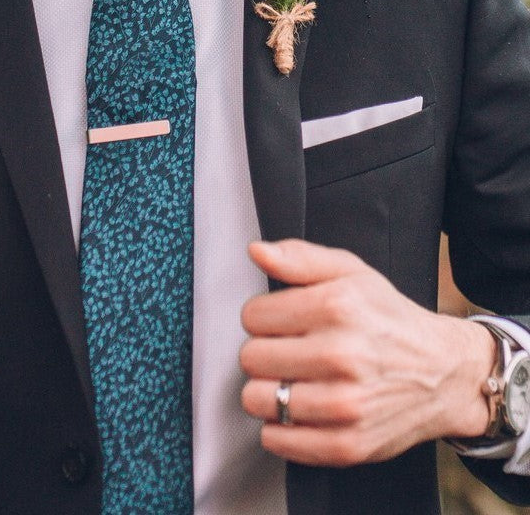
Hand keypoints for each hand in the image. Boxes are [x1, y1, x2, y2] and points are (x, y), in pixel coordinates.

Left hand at [239, 240, 495, 465]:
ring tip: (294, 380)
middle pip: (251, 358)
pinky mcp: (348, 444)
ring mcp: (345, 404)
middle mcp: (342, 355)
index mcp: (338, 307)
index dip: (264, 317)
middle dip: (265, 352)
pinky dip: (279, 427)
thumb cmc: (389, 319)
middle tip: (292, 351)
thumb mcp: (350, 272)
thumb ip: (298, 258)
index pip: (252, 317)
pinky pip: (276, 439)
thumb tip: (257, 250)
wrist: (445, 373)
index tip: (284, 322)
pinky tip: (300, 409)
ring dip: (268, 391)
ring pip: (257, 400)